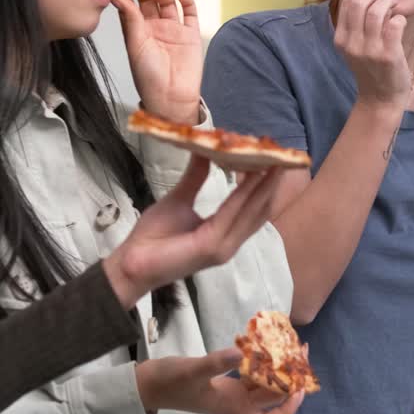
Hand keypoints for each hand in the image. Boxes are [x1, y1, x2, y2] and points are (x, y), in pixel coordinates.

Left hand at [103, 155, 280, 308]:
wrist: (131, 263)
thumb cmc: (152, 237)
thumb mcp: (178, 200)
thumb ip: (195, 177)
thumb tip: (204, 150)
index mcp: (225, 235)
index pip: (254, 208)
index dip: (266, 185)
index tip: (274, 159)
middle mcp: (230, 243)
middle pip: (261, 209)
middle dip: (273, 182)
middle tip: (282, 155)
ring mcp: (223, 247)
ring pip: (253, 210)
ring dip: (266, 184)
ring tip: (274, 160)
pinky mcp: (212, 246)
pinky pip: (233, 214)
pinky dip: (245, 192)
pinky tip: (251, 173)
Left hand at [113, 0, 202, 123]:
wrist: (170, 97)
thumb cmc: (148, 77)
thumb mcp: (135, 45)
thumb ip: (130, 20)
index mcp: (136, 31)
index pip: (130, 5)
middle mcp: (154, 27)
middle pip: (149, 0)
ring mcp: (173, 29)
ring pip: (168, 2)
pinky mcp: (191, 34)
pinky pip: (190, 12)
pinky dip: (187, 0)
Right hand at [136, 348, 303, 413]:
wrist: (147, 385)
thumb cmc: (169, 382)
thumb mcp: (193, 370)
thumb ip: (217, 362)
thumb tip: (243, 352)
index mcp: (232, 407)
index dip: (289, 407)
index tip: (300, 386)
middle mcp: (235, 403)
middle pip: (272, 399)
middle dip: (290, 381)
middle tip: (301, 354)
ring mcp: (230, 392)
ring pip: (263, 385)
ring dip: (278, 370)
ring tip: (290, 346)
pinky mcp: (224, 382)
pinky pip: (250, 374)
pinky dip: (260, 363)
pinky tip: (264, 345)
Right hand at [332, 0, 409, 108]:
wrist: (380, 97)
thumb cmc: (371, 67)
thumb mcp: (356, 45)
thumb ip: (358, 22)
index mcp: (341, 39)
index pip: (347, 2)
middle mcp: (352, 44)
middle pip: (359, 3)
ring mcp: (370, 50)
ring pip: (377, 11)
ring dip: (388, 3)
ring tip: (394, 6)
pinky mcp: (388, 55)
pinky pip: (394, 24)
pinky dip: (399, 18)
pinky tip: (399, 22)